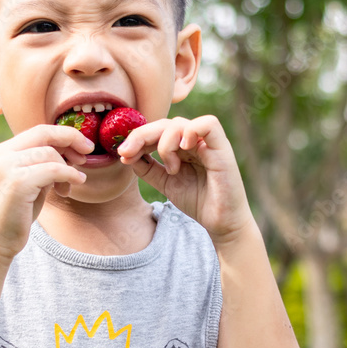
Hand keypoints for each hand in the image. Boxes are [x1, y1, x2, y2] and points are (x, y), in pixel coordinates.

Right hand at [0, 124, 93, 261]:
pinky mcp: (17, 182)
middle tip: (88, 152)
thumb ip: (41, 165)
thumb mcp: (28, 183)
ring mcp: (6, 167)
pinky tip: (74, 185)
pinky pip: (53, 170)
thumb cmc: (13, 216)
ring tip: (69, 186)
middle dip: (71, 138)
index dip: (63, 135)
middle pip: (43, 133)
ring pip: (50, 153)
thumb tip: (68, 151)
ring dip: (68, 167)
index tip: (82, 146)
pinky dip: (69, 175)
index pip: (37, 131)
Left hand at [117, 115, 253, 244]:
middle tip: (126, 153)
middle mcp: (196, 141)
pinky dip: (191, 131)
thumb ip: (148, 169)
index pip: (157, 130)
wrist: (222, 224)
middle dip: (141, 136)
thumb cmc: (199, 202)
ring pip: (180, 123)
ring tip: (171, 168)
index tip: (123, 154)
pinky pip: (209, 124)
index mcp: (183, 147)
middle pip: (165, 123)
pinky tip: (184, 149)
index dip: (137, 138)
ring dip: (166, 143)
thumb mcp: (166, 183)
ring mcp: (209, 144)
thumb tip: (127, 155)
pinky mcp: (223, 150)